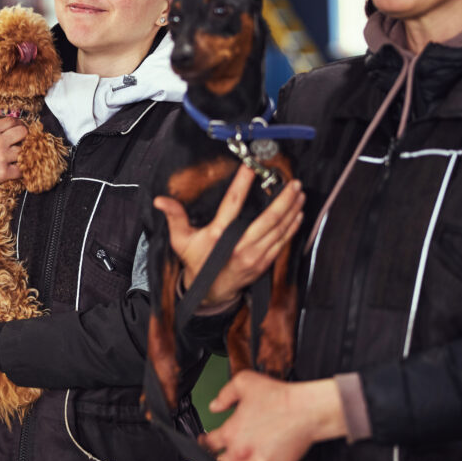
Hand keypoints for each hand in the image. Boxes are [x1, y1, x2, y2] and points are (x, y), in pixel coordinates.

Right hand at [0, 118, 27, 190]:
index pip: (11, 121)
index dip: (15, 123)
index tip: (15, 127)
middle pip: (22, 132)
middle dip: (22, 135)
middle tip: (18, 140)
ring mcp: (2, 158)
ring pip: (23, 151)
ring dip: (21, 153)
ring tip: (17, 155)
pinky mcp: (3, 173)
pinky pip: (21, 170)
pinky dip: (21, 170)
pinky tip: (16, 169)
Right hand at [153, 166, 303, 305]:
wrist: (210, 292)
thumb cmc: (196, 262)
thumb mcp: (180, 241)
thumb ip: (174, 217)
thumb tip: (161, 200)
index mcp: (219, 235)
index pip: (232, 204)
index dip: (242, 184)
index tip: (251, 167)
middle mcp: (239, 245)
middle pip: (267, 218)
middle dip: (283, 199)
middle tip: (293, 183)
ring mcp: (254, 255)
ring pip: (279, 230)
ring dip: (292, 210)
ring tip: (299, 194)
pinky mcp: (264, 263)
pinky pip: (282, 242)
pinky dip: (292, 228)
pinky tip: (298, 215)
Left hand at [201, 371, 345, 460]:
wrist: (306, 410)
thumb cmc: (278, 396)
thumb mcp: (244, 382)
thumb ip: (224, 395)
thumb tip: (214, 407)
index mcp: (232, 433)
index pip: (209, 443)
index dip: (204, 440)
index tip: (204, 440)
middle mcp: (243, 453)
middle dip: (219, 454)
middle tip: (220, 451)